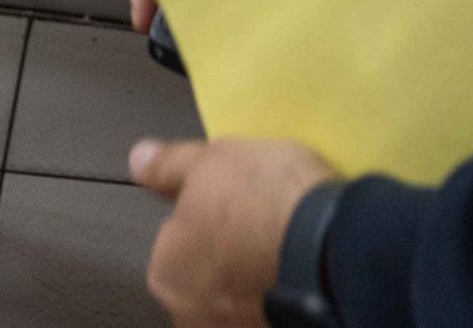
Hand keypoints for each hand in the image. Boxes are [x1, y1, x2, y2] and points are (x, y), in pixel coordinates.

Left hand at [132, 136, 336, 327]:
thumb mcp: (212, 160)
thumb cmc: (269, 205)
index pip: (178, 240)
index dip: (210, 216)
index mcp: (166, 272)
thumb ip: (168, 167)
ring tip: (288, 251)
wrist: (332, 248)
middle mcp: (193, 314)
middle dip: (230, 256)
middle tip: (263, 227)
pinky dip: (283, 298)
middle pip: (207, 277)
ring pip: (240, 300)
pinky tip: (303, 276)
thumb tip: (140, 160)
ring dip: (258, 281)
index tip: (235, 204)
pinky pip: (271, 314)